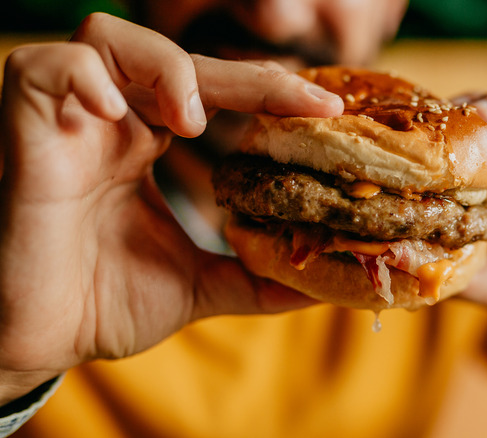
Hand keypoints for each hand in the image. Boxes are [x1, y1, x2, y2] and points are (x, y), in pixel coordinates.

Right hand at [0, 13, 341, 403]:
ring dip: (165, 67)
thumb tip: (320, 288)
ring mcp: (68, 122)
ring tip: (191, 122)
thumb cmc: (104, 305)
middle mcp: (112, 122)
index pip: (216, 92)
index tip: (327, 107)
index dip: (270, 90)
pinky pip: (42, 68)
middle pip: (178, 59)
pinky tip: (115, 114)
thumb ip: (255, 279)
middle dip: (245, 75)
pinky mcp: (23, 130)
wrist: (37, 343)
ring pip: (108, 38)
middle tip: (302, 101)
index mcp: (148, 144)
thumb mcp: (199, 286)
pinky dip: (82, 77)